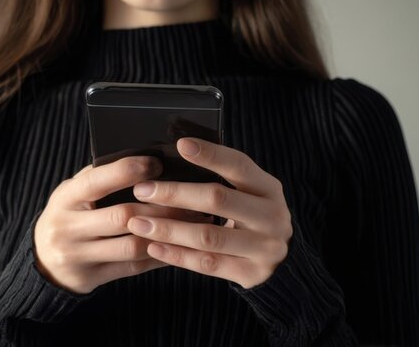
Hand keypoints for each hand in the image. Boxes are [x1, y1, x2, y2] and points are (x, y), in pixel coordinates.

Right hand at [33, 156, 212, 293]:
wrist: (43, 262)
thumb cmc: (69, 215)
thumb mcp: (73, 193)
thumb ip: (100, 179)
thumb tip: (144, 159)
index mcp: (64, 199)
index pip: (96, 182)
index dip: (127, 171)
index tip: (156, 163)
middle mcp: (67, 228)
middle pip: (121, 217)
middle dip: (160, 207)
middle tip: (190, 198)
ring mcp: (78, 256)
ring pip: (132, 246)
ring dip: (166, 233)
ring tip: (193, 221)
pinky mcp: (92, 278)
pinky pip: (134, 268)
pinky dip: (160, 255)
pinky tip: (180, 244)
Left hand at [126, 137, 291, 288]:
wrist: (281, 261)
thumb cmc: (253, 216)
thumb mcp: (250, 193)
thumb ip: (224, 179)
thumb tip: (178, 153)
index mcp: (269, 189)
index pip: (240, 166)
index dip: (211, 154)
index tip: (181, 144)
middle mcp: (271, 217)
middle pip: (219, 200)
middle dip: (175, 194)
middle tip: (142, 190)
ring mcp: (263, 248)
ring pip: (208, 236)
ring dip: (169, 228)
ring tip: (137, 222)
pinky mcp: (251, 274)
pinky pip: (207, 264)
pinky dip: (177, 255)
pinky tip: (153, 247)